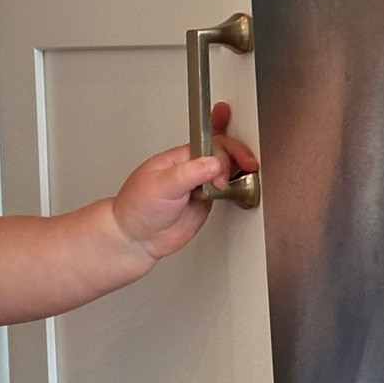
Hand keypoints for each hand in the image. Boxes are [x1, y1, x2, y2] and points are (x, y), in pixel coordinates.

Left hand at [112, 102, 259, 261]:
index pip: (209, 143)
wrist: (136, 239)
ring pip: (226, 171)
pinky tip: (237, 190)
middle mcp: (190, 169)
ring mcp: (199, 185)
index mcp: (178, 158)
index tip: (235, 160)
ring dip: (237, 172)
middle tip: (247, 167)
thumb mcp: (160, 186)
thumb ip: (188, 174)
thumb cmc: (136, 208)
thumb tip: (213, 163)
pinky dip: (235, 190)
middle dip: (236, 158)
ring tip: (239, 180)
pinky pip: (226, 191)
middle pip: (222, 153)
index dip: (226, 149)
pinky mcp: (205, 202)